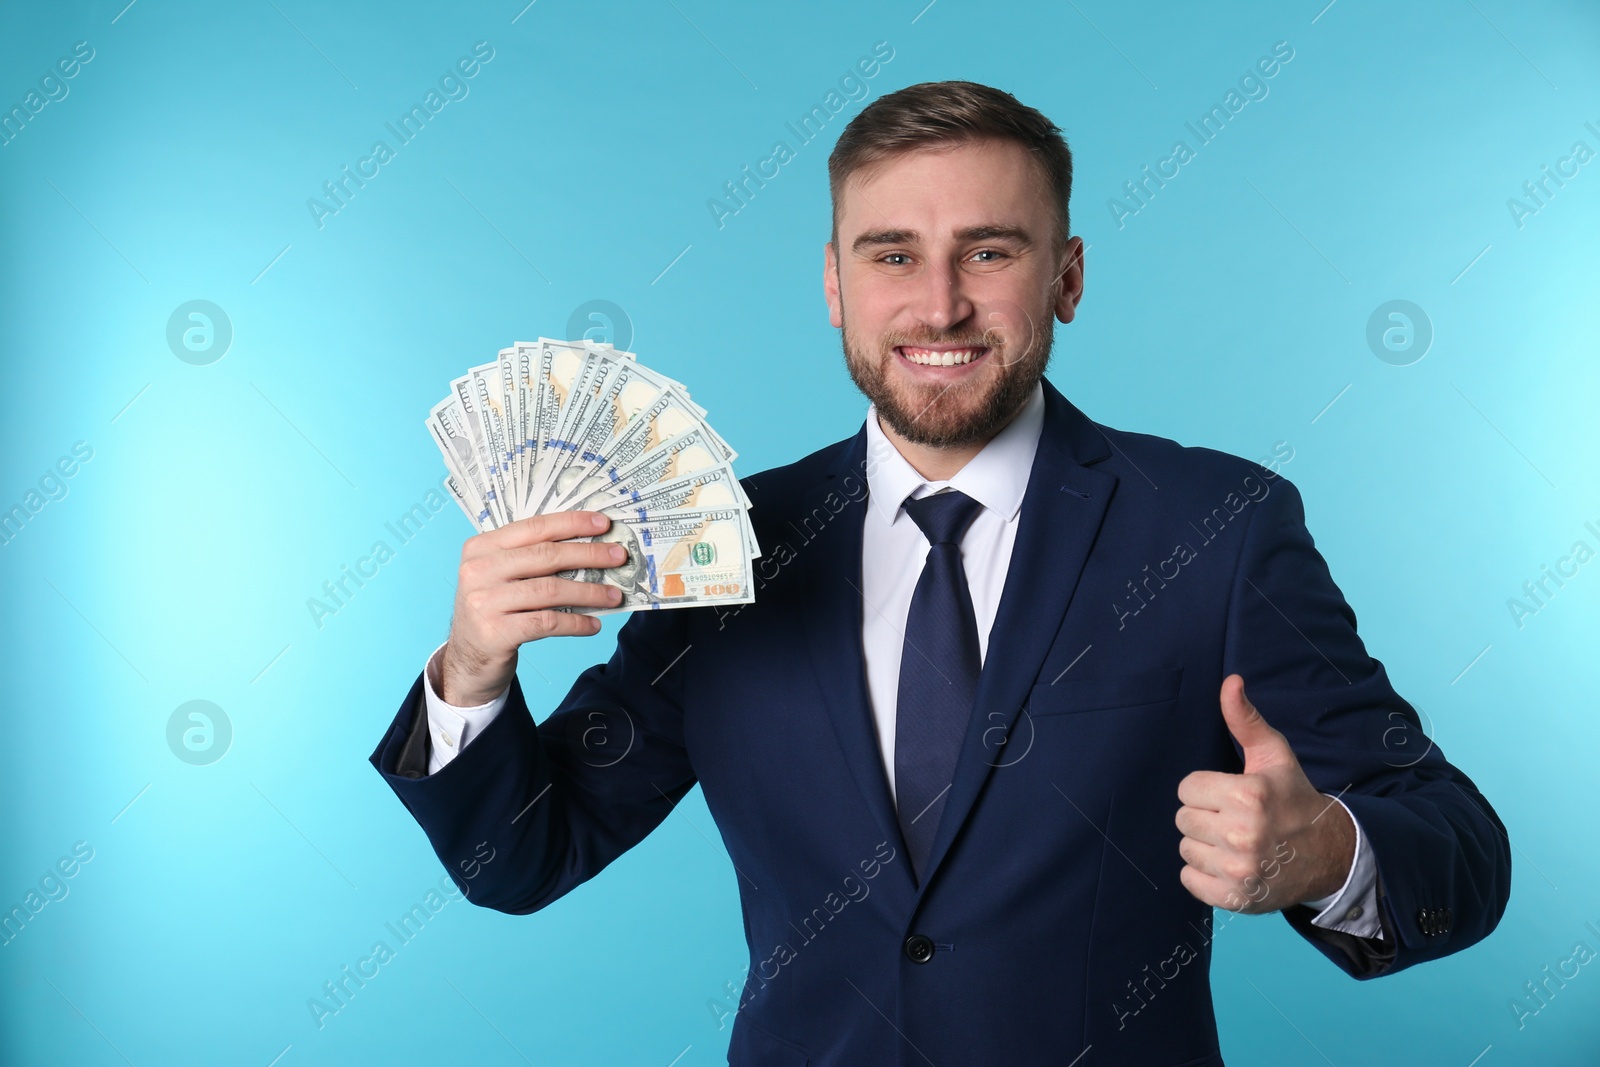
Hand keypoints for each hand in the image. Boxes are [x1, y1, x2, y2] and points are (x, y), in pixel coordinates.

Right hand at [438, 511, 625, 705]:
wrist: (467, 660)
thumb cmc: (493, 610)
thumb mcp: (500, 576)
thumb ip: (530, 558)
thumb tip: (588, 544)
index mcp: (481, 547)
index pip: (534, 528)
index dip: (572, 523)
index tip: (603, 524)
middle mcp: (478, 570)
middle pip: (546, 556)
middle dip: (589, 554)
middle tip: (619, 556)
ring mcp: (485, 602)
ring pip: (550, 590)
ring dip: (589, 592)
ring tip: (614, 596)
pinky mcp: (496, 632)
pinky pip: (548, 622)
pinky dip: (576, 623)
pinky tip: (593, 625)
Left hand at [1174, 675, 1355, 912]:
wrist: (1330, 854)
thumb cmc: (1294, 799)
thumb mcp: (1274, 756)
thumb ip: (1245, 720)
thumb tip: (1230, 681)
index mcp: (1249, 795)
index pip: (1187, 788)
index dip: (1206, 789)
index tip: (1231, 795)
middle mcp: (1243, 834)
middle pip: (1183, 818)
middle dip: (1205, 816)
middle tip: (1234, 819)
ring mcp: (1239, 870)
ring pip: (1185, 848)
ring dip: (1204, 845)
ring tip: (1235, 843)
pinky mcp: (1236, 898)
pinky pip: (1189, 879)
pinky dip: (1204, 874)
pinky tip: (1230, 865)